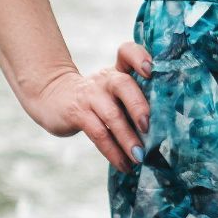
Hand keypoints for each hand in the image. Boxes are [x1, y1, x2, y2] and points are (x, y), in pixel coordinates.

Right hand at [29, 41, 155, 172]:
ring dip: (128, 139)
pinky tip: (124, 165)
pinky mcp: (77, 113)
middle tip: (149, 128)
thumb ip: (135, 99)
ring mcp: (90, 96)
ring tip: (139, 157)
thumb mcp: (113, 90)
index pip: (127, 52)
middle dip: (138, 107)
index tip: (151, 70)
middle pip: (123, 85)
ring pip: (111, 115)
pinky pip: (98, 134)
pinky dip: (113, 152)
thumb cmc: (96, 98)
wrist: (53, 96)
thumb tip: (165, 130)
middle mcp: (105, 79)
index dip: (139, 57)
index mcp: (117, 71)